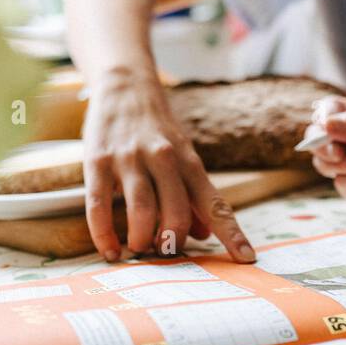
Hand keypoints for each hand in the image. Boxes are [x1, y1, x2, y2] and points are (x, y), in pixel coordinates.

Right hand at [80, 68, 255, 263]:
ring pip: (142, 210)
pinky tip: (111, 250)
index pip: (216, 204)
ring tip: (140, 249)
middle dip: (173, 242)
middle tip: (166, 252)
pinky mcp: (98, 160)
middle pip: (178, 212)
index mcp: (190, 162)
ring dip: (142, 239)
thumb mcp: (183, 156)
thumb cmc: (158, 130)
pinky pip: (99, 205)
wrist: (125, 85)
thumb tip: (204, 234)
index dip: (232, 234)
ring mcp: (130, 159)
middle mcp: (164, 160)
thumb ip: (193, 195)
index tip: (247, 259)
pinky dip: (105, 234)